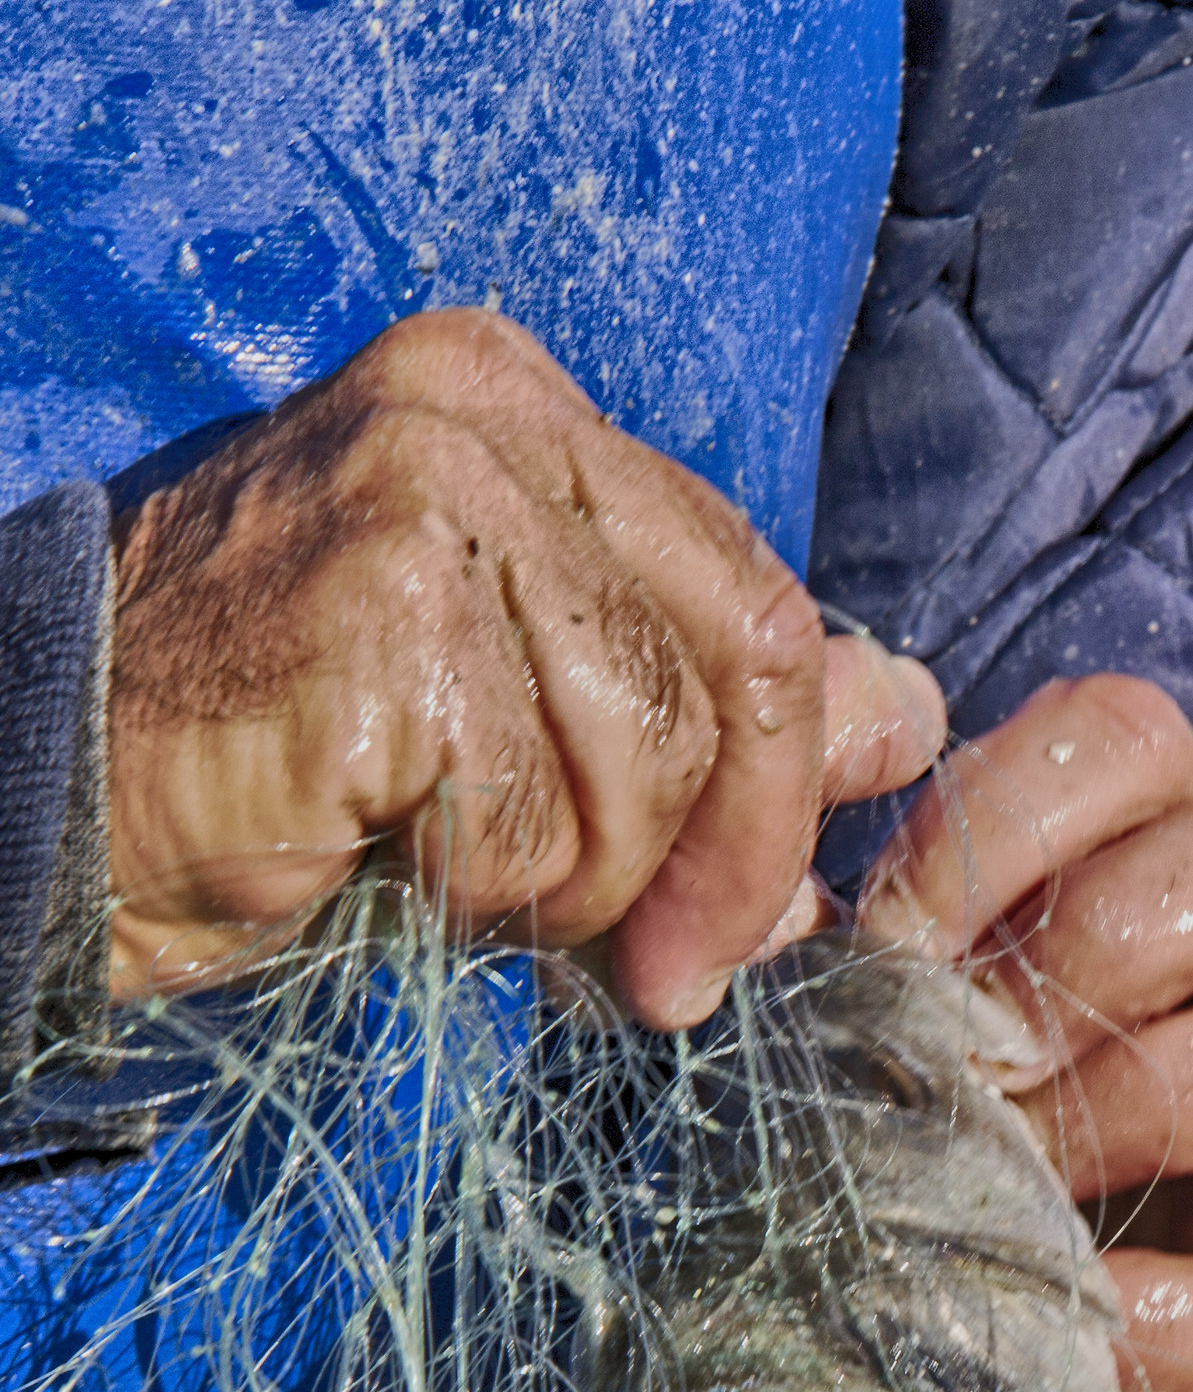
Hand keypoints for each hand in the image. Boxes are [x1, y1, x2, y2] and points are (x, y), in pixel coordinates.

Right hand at [108, 308, 943, 1026]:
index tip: (754, 917)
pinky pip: (533, 819)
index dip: (778, 783)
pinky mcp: (384, 619)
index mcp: (527, 411)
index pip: (754, 593)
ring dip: (582, 888)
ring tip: (469, 892)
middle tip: (672, 980)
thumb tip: (908, 723)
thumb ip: (706, 709)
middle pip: (743, 660)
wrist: (55, 794)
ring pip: (648, 754)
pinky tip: (393, 873)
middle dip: (728, 859)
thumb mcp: (524, 723)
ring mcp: (429, 498)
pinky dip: (486, 898)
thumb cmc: (288, 763)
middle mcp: (484, 416)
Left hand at [860, 675, 1192, 1391]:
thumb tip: (764, 913)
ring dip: (1145, 1102)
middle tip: (964, 1056)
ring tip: (1012, 1176)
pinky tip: (1059, 1323)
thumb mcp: (904, 1034)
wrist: (1031, 1373)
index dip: (1005, 808)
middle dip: (1091, 944)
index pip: (1134, 737)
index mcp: (1164, 859)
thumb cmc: (952, 1155)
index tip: (891, 932)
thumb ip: (860, 961)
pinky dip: (1164, 1316)